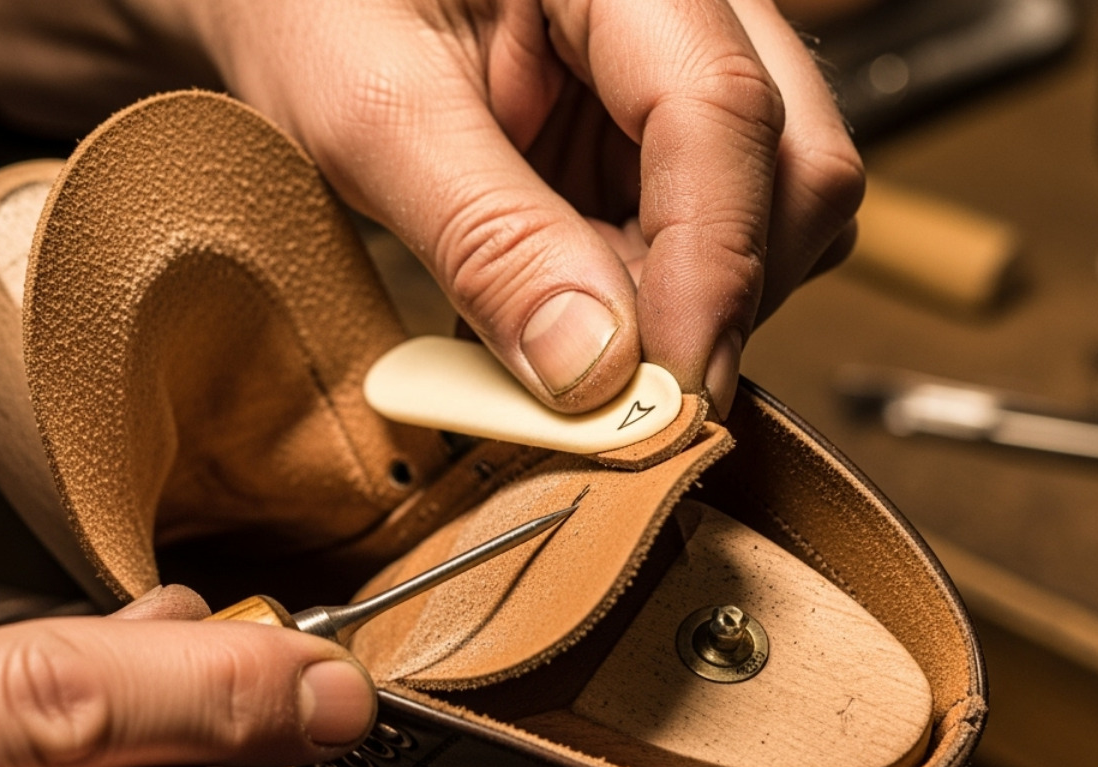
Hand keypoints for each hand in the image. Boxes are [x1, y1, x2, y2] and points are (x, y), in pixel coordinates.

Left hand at [0, 0, 862, 416]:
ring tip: (569, 344)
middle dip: (718, 295)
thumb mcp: (370, 111)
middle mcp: (678, 6)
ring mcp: (674, 77)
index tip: (666, 389)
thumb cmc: (308, 2)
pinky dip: (654, 307)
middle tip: (617, 396)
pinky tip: (572, 318)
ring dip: (689, 311)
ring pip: (771, 214)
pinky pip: (706, 241)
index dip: (711, 264)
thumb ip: (486, 233)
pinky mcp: (651, 141)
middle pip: (789, 163)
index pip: (719, 106)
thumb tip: (594, 370)